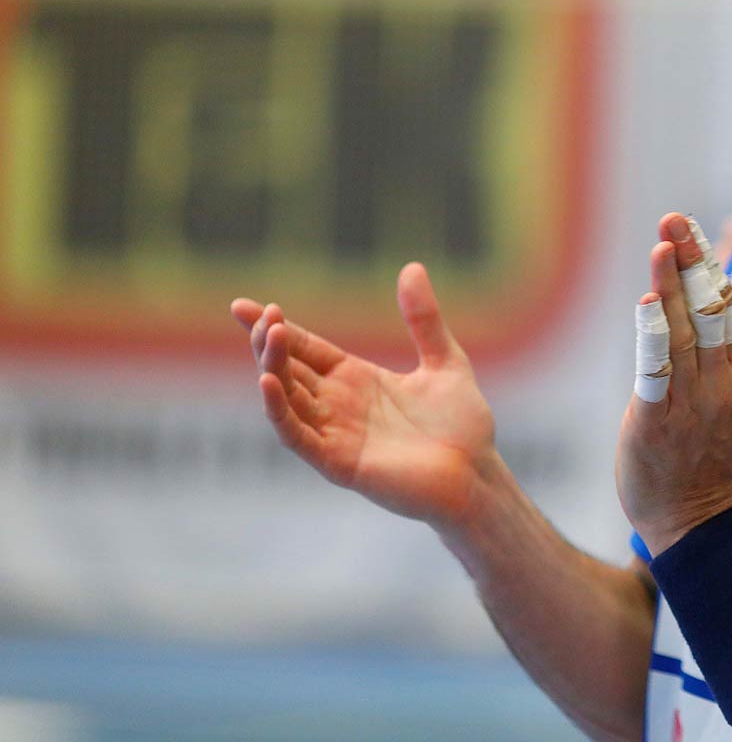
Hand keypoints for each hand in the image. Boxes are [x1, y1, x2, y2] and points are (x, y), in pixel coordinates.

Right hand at [230, 262, 498, 529]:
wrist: (478, 474)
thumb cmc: (463, 425)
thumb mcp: (444, 361)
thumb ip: (424, 319)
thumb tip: (412, 266)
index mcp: (357, 380)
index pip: (305, 349)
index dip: (277, 327)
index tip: (244, 305)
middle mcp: (339, 406)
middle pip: (289, 369)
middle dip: (269, 342)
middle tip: (258, 315)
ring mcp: (336, 434)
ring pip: (288, 399)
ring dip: (273, 368)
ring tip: (269, 336)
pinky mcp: (339, 463)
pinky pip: (298, 436)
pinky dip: (280, 412)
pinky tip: (268, 383)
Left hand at [616, 214, 731, 555]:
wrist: (695, 518)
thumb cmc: (713, 451)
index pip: (727, 307)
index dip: (706, 264)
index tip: (687, 227)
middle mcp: (724, 383)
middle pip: (709, 311)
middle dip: (691, 262)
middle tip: (675, 220)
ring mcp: (693, 402)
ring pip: (685, 334)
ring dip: (673, 288)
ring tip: (663, 248)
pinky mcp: (659, 421)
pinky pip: (658, 372)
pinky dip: (656, 337)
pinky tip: (648, 306)